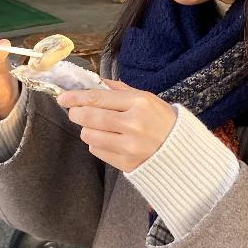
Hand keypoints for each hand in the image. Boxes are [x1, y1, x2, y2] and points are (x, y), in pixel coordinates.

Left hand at [57, 79, 177, 171]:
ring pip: (89, 135)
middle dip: (77, 113)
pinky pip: (97, 151)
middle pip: (89, 117)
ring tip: (98, 127)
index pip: (98, 98)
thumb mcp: (148, 99)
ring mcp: (129, 146)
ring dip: (88, 130)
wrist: (183, 152)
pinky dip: (97, 144)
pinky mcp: (126, 163)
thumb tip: (94, 83)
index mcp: (139, 103)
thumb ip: (120, 90)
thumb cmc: (164, 122)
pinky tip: (109, 141)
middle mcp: (133, 124)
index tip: (63, 98)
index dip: (76, 97)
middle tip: (76, 112)